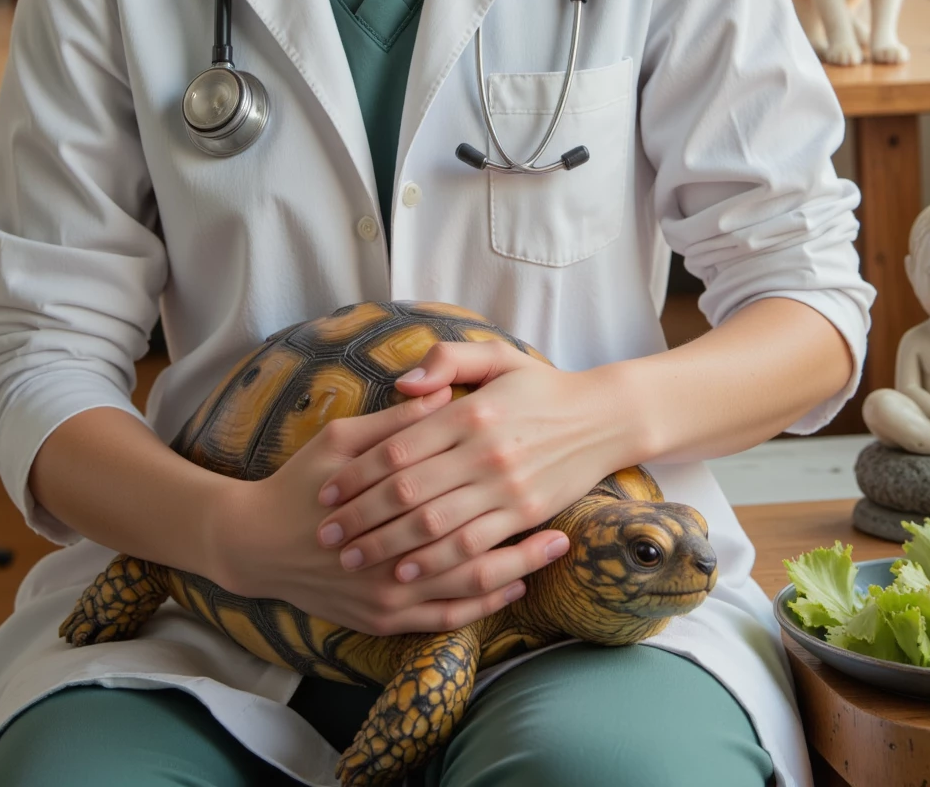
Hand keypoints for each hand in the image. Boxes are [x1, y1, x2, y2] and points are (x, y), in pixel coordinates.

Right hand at [210, 388, 532, 636]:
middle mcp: (389, 552)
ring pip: (465, 588)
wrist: (253, 544)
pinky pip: (444, 617)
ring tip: (550, 554)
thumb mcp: (340, 438)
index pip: (456, 493)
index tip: (543, 474)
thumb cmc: (301, 482)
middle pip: (471, 547)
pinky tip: (511, 588)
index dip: (502, 487)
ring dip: (513, 572)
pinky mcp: (381, 616)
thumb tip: (446, 395)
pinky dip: (481, 605)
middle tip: (565, 529)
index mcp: (382, 497)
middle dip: (521, 539)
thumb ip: (397, 424)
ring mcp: (386, 591)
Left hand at [315, 340, 626, 587]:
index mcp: (470, 412)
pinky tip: (406, 572)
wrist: (603, 418)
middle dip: (359, 518)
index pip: (398, 447)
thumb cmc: (541, 387)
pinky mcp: (525, 514)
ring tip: (353, 559)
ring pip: (433, 525)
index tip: (326, 492)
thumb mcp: (496, 357)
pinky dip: (434, 563)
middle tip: (325, 536)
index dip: (356, 474)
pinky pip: (472, 546)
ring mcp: (506, 486)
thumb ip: (447, 360)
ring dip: (386, 547)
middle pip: (406, 492)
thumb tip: (402, 383)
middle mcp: (484, 451)